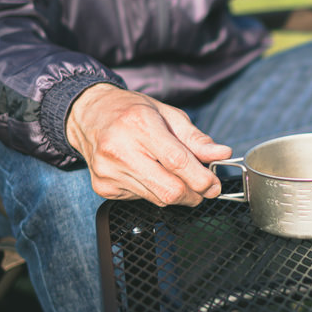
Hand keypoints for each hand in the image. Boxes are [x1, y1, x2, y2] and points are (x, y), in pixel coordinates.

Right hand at [66, 83, 231, 205]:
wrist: (89, 115)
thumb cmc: (132, 111)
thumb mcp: (168, 115)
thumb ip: (196, 139)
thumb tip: (221, 154)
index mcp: (139, 125)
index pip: (177, 162)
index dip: (201, 178)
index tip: (214, 183)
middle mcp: (119, 150)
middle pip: (168, 190)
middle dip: (194, 194)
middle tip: (203, 187)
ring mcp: (108, 172)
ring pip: (158, 199)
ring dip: (176, 193)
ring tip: (173, 173)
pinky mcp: (103, 187)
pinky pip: (142, 199)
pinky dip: (154, 191)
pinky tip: (148, 172)